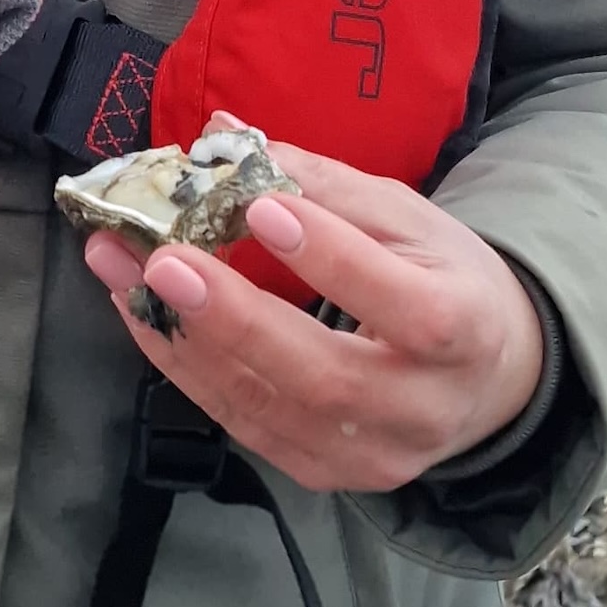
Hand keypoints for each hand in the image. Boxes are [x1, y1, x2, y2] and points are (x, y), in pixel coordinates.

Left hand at [80, 141, 545, 493]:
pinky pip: (242, 424)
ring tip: (120, 272)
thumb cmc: (444, 279)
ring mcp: (367, 455)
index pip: (404, 304)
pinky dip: (184, 367)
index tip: (261, 205)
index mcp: (464, 330)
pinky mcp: (320, 473)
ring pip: (266, 408)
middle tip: (162, 258)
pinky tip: (140, 313)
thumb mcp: (408, 218)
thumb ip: (322, 181)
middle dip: (233, 317)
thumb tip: (224, 133)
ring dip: (182, 338)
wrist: (486, 380)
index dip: (331, 258)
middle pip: (323, 375)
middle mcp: (420, 408)